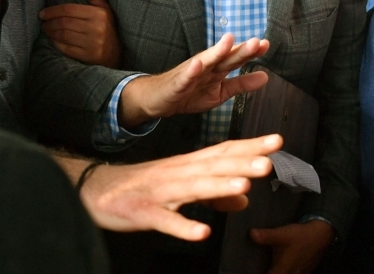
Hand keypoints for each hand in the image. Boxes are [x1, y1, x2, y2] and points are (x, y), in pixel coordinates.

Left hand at [39, 0, 121, 67]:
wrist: (118, 52)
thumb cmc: (108, 27)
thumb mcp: (105, 9)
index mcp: (98, 14)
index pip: (69, 9)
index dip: (53, 11)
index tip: (42, 13)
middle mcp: (96, 28)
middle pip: (65, 23)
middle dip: (50, 22)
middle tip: (43, 23)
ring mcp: (92, 44)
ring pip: (64, 35)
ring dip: (51, 32)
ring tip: (46, 30)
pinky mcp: (89, 56)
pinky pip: (67, 49)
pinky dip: (56, 44)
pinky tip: (53, 40)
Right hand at [79, 135, 282, 240]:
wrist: (96, 190)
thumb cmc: (143, 188)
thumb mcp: (182, 188)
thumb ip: (216, 193)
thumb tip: (245, 197)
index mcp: (187, 165)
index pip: (223, 151)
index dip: (250, 146)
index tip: (277, 141)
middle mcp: (177, 173)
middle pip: (212, 166)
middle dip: (241, 162)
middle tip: (269, 160)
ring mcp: (161, 192)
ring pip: (193, 188)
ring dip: (219, 186)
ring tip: (244, 184)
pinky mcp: (144, 213)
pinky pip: (166, 221)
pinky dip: (183, 226)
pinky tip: (202, 232)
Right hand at [118, 33, 269, 127]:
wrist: (158, 99)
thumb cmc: (188, 93)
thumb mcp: (220, 92)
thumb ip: (241, 84)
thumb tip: (265, 76)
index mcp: (217, 69)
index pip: (236, 58)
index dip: (250, 52)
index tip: (266, 45)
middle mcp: (205, 66)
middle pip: (225, 57)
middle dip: (239, 49)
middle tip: (255, 41)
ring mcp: (191, 73)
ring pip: (206, 61)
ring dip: (217, 51)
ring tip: (228, 41)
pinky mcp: (177, 84)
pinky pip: (185, 77)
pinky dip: (191, 71)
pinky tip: (198, 64)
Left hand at [250, 220, 333, 273]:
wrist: (321, 235)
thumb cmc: (300, 236)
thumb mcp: (281, 234)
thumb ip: (266, 236)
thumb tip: (251, 234)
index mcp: (282, 270)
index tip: (251, 272)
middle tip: (261, 269)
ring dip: (278, 273)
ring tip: (271, 268)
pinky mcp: (304, 272)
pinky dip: (286, 272)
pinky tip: (282, 268)